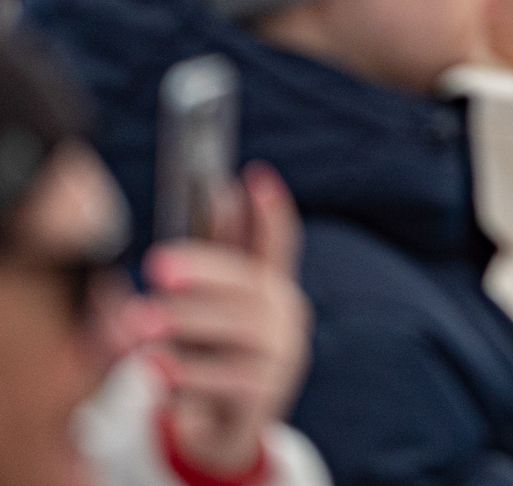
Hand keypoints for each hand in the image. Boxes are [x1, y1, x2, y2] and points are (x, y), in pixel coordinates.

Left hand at [146, 165, 311, 475]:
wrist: (220, 435)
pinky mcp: (265, 396)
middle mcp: (284, 316)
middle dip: (204, 269)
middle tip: (156, 265)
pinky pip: (225, 380)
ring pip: (237, 329)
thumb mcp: (192, 320)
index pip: (277, 244)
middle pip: (249, 283)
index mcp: (268, 289)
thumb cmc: (203, 360)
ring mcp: (280, 356)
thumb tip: (129, 262)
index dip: (270, 211)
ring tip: (138, 322)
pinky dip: (187, 374)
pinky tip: (156, 369)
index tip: (253, 176)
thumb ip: (174, 291)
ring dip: (185, 322)